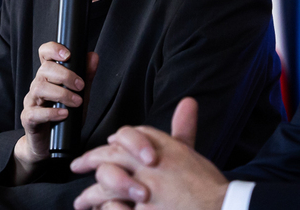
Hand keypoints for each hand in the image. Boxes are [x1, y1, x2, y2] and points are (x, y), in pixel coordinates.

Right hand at [13, 42, 97, 183]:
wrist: (49, 146)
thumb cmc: (63, 117)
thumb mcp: (80, 95)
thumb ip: (86, 76)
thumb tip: (93, 56)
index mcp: (48, 76)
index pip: (44, 54)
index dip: (53, 49)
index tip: (68, 55)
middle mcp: (37, 85)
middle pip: (44, 70)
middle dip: (65, 75)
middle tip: (80, 86)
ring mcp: (31, 102)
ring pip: (39, 88)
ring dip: (61, 94)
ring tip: (76, 102)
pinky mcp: (28, 119)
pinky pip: (35, 112)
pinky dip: (51, 113)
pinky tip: (64, 114)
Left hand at [71, 98, 228, 209]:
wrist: (223, 208)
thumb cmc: (208, 186)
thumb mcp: (193, 153)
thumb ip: (183, 128)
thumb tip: (187, 102)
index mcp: (161, 148)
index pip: (128, 136)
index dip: (115, 141)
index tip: (108, 144)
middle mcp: (150, 166)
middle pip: (110, 157)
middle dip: (90, 161)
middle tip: (76, 167)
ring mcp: (145, 191)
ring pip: (107, 186)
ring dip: (90, 195)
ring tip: (81, 202)